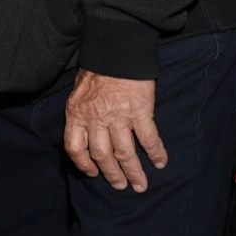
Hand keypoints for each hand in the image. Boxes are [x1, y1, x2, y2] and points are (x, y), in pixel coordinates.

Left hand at [63, 69, 165, 191]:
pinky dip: (155, 153)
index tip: (93, 173)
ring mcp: (118, 117)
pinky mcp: (139, 112)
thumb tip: (86, 131)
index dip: (83, 164)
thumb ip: (82, 112)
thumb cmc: (97, 68)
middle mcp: (96, 118)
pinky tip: (160, 162)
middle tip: (122, 186)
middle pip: (102, 155)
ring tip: (140, 184)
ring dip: (133, 171)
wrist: (116, 49)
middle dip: (112, 174)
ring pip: (125, 153)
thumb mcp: (79, 91)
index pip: (74, 146)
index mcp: (77, 113)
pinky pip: (148, 139)